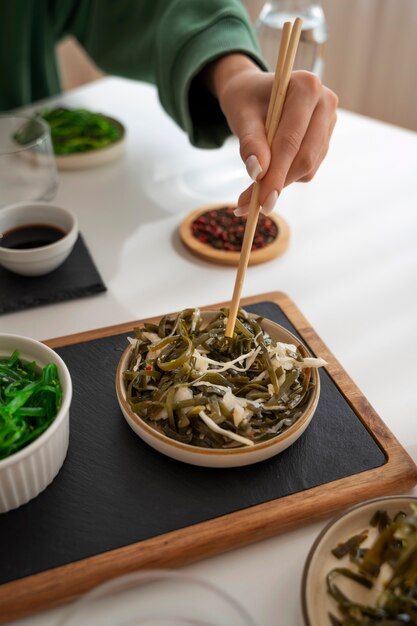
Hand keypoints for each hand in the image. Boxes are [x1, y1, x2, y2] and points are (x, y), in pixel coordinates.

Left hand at [204, 55, 337, 214]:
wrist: (253, 93)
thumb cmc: (245, 99)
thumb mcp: (240, 115)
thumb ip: (250, 142)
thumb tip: (258, 172)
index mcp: (306, 87)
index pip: (291, 140)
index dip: (276, 174)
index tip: (260, 201)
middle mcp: (325, 103)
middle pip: (304, 158)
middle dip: (277, 184)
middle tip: (250, 207)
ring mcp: (328, 123)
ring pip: (307, 167)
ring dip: (279, 184)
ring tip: (249, 196)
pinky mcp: (324, 141)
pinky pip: (307, 170)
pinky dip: (285, 179)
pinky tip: (267, 177)